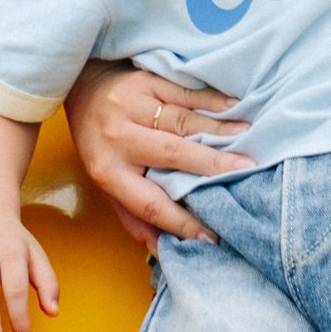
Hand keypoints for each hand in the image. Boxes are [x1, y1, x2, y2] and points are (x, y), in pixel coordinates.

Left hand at [64, 64, 250, 247]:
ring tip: (248, 138)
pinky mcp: (144, 80)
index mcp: (108, 171)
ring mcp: (131, 105)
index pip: (150, 202)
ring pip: (182, 121)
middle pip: (172, 154)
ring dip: (219, 130)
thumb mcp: (107, 181)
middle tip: (248, 170)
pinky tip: (234, 106)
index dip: (182, 221)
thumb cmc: (101, 143)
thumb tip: (161, 251)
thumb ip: (133, 216)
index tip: (214, 235)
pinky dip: (212, 100)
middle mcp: (118, 138)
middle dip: (212, 164)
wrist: (82, 89)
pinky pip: (184, 92)